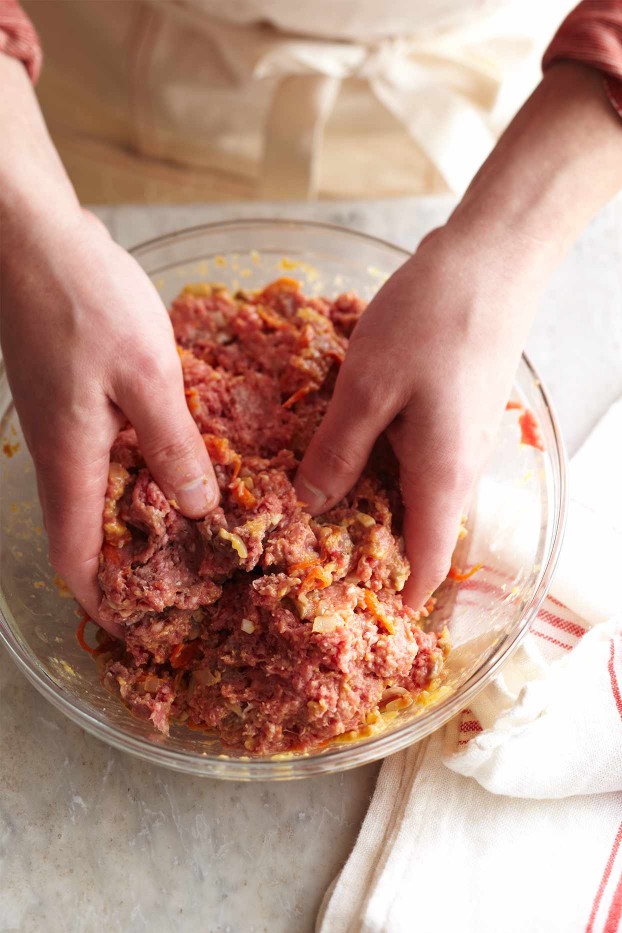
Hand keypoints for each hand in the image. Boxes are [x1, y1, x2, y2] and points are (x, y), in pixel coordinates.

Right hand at [1, 208, 218, 633]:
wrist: (31, 233)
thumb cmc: (84, 298)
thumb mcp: (146, 375)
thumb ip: (173, 445)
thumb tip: (198, 508)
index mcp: (72, 459)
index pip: (74, 556)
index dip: (101, 600)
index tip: (136, 628)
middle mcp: (60, 450)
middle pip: (84, 530)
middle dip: (125, 565)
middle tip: (181, 580)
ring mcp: (61, 420)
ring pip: (95, 490)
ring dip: (134, 516)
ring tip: (189, 530)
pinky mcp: (70, 393)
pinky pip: (101, 450)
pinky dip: (135, 468)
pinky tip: (174, 458)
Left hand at [296, 61, 621, 609]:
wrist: (491, 259)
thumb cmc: (430, 321)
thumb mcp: (366, 389)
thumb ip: (337, 452)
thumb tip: (311, 505)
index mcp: (441, 478)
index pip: (425, 563)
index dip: (397, 597)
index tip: (356, 617)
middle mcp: (458, 470)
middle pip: (418, 533)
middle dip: (372, 553)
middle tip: (309, 562)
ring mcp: (461, 441)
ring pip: (415, 495)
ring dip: (373, 508)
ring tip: (314, 513)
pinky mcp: (454, 414)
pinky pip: (418, 461)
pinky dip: (382, 469)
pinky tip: (344, 452)